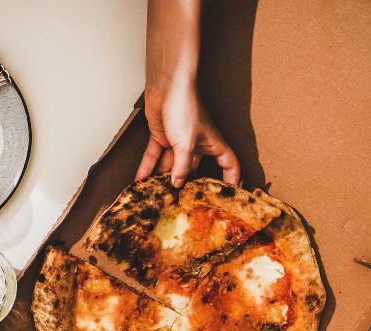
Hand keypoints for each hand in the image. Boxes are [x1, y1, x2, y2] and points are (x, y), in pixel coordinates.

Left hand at [137, 0, 238, 186]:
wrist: (166, 88)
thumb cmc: (185, 109)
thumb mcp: (186, 144)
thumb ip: (182, 167)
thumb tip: (178, 184)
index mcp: (212, 143)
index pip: (228, 163)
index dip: (231, 178)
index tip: (230, 194)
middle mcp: (197, 143)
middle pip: (194, 168)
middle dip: (187, 184)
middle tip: (180, 202)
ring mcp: (178, 141)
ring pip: (171, 165)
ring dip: (162, 178)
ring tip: (155, 195)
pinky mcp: (161, 137)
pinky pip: (154, 156)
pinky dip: (146, 167)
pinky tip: (139, 180)